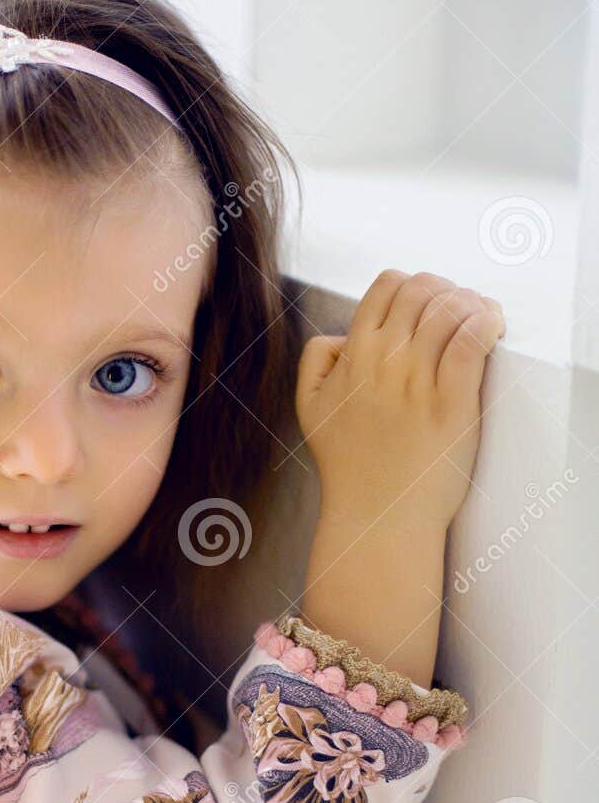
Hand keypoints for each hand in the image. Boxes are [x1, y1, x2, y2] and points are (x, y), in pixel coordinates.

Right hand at [296, 270, 504, 533]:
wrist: (376, 518)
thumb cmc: (349, 467)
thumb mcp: (309, 408)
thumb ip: (316, 360)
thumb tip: (341, 335)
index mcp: (353, 355)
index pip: (388, 284)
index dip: (413, 285)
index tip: (428, 305)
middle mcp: (384, 360)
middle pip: (424, 289)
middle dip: (447, 291)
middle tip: (460, 313)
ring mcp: (418, 381)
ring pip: (451, 307)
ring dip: (472, 304)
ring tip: (483, 320)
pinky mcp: (452, 403)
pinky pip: (473, 340)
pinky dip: (487, 321)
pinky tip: (494, 327)